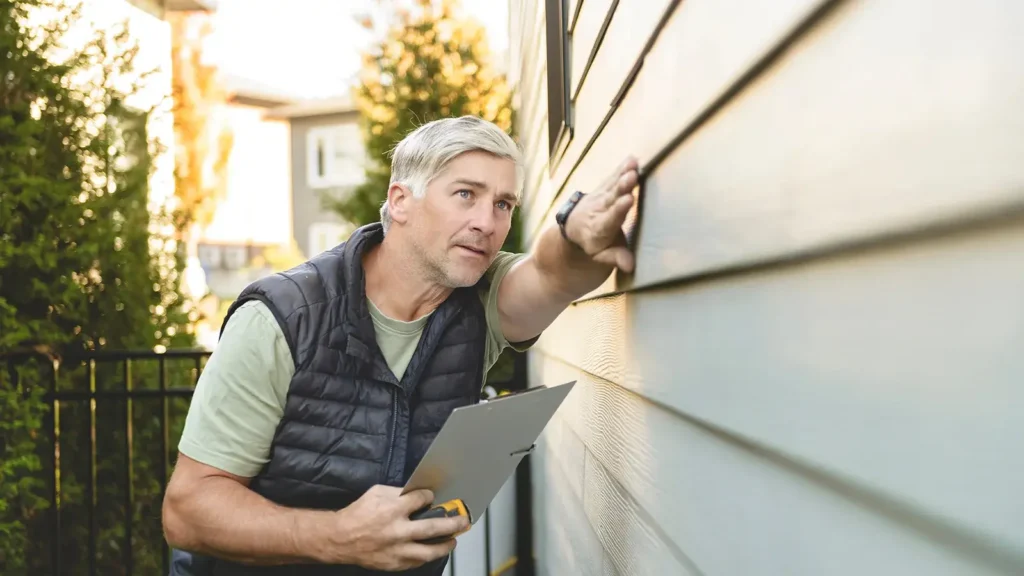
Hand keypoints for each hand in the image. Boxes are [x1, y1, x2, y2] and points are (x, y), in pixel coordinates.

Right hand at [324, 485, 466, 570]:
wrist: (340, 539)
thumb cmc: (358, 514)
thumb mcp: (377, 493)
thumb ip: (398, 492)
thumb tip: (417, 493)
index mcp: (393, 509)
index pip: (422, 500)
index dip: (430, 497)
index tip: (433, 498)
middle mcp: (398, 530)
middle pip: (434, 527)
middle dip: (453, 523)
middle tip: (463, 521)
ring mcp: (397, 550)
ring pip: (429, 551)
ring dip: (445, 545)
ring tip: (453, 540)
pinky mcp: (394, 563)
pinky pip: (416, 562)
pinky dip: (427, 556)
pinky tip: (433, 550)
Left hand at [563, 156, 639, 272]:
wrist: (574, 228)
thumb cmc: (594, 244)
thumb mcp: (601, 255)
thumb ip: (615, 257)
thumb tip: (630, 266)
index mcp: (599, 229)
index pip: (610, 219)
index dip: (619, 210)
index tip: (628, 200)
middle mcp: (598, 211)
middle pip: (611, 198)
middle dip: (621, 187)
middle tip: (631, 177)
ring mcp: (600, 198)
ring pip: (612, 185)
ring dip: (622, 174)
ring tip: (633, 164)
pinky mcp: (603, 188)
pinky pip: (613, 177)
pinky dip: (621, 168)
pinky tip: (632, 159)